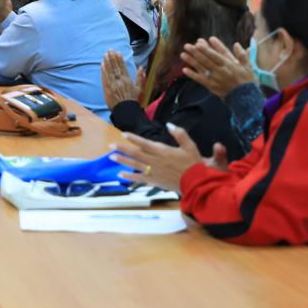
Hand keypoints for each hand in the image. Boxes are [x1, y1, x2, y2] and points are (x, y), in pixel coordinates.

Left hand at [100, 50, 142, 109]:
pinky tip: (102, 65)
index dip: (119, 59)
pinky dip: (103, 71)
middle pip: (114, 67)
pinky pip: (104, 78)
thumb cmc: (133, 100)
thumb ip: (140, 78)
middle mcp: (119, 81)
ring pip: (108, 71)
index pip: (122, 67)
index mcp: (127, 80)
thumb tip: (141, 68)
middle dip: (112, 58)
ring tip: (105, 55)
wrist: (125, 110)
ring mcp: (112, 85)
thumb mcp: (140, 89)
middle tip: (109, 50)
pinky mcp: (106, 89)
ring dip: (106, 62)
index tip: (117, 52)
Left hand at [110, 125, 227, 191]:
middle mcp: (156, 161)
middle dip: (122, 148)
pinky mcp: (154, 181)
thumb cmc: (194, 164)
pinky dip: (129, 176)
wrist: (196, 183)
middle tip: (110, 145)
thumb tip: (170, 124)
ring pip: (135, 165)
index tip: (123, 134)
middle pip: (136, 153)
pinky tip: (120, 174)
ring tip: (112, 157)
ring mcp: (154, 171)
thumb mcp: (190, 146)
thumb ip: (180, 134)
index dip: (133, 138)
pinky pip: (139, 178)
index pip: (145, 143)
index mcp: (163, 151)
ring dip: (122, 160)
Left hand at [179, 37, 255, 97]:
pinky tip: (184, 69)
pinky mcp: (211, 86)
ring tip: (182, 54)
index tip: (199, 42)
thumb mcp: (248, 67)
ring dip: (192, 61)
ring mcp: (215, 79)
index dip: (207, 49)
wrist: (245, 99)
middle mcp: (221, 71)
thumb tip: (236, 44)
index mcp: (230, 65)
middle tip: (187, 46)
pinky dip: (192, 75)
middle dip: (196, 52)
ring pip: (202, 68)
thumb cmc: (247, 82)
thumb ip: (242, 55)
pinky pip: (200, 80)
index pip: (217, 55)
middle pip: (206, 60)